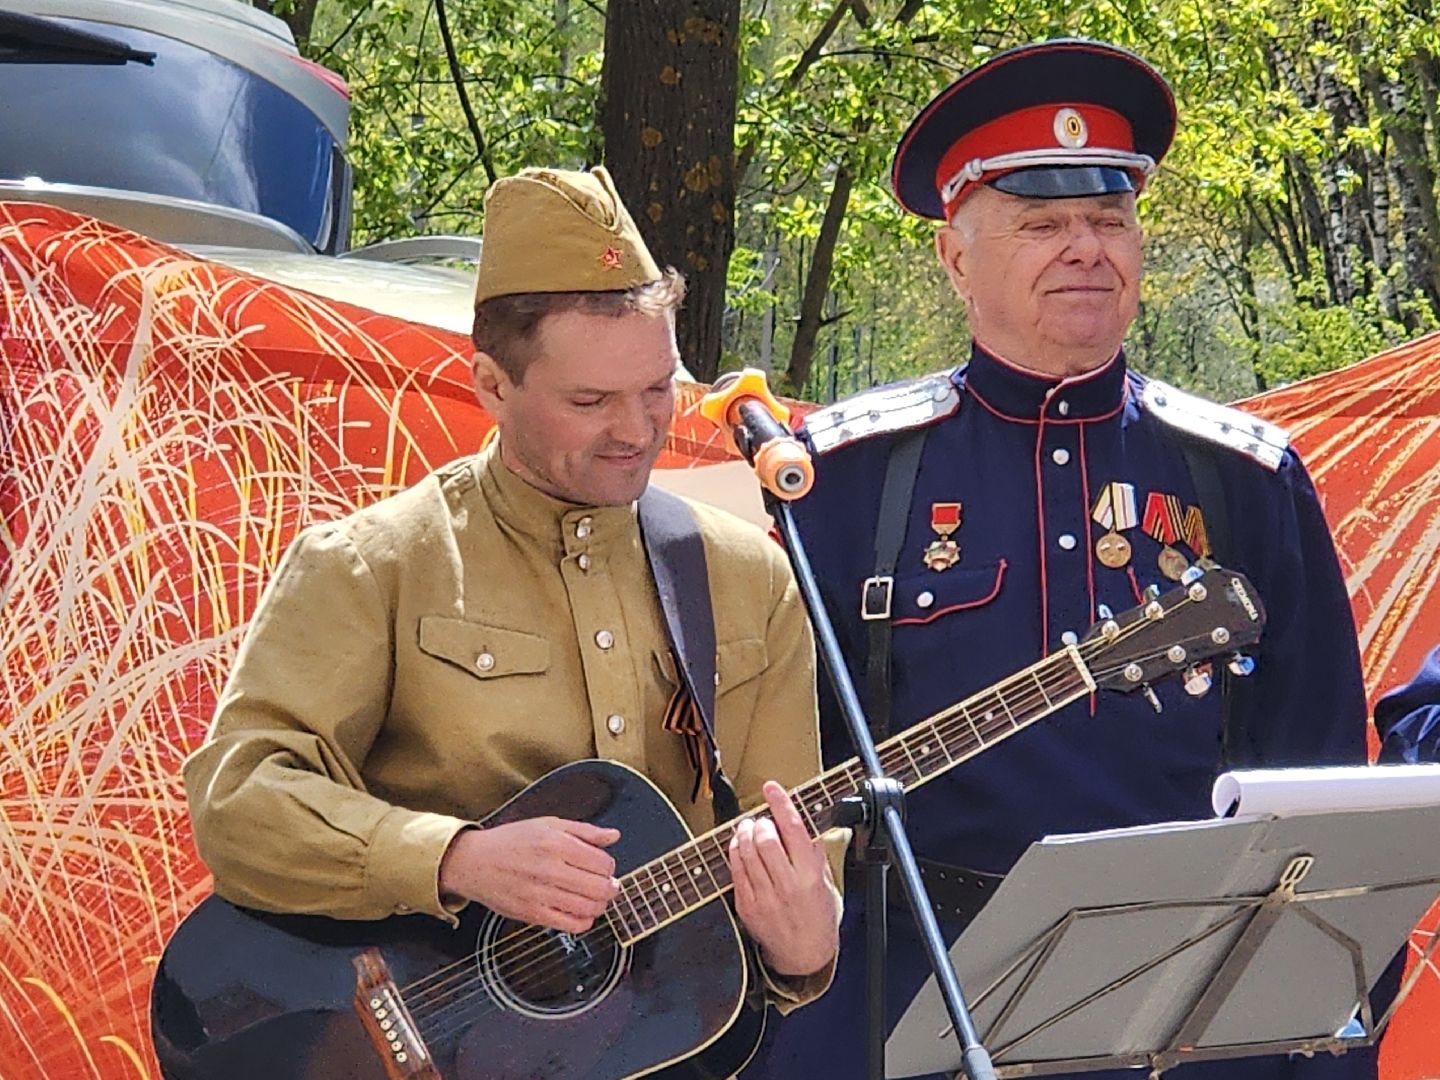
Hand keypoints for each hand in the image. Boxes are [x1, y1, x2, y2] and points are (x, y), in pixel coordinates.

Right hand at [439, 817, 619, 933]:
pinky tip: (580, 912)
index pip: (603, 863)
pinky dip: (584, 921)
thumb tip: (614, 835)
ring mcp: (541, 894)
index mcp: (556, 844)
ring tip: (594, 898)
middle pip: (600, 888)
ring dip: (600, 905)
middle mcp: (550, 869)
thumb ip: (584, 831)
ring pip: (589, 908)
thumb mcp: (548, 825)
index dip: (609, 866)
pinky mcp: (532, 914)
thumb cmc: (511, 841)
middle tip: (608, 885)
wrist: (473, 862)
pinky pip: (570, 925)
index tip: (604, 866)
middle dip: (611, 888)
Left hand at [728, 781, 838, 976]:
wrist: (804, 956)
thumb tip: (805, 822)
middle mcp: (787, 886)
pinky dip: (735, 851)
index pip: (794, 830)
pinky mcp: (747, 906)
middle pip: (765, 840)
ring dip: (744, 833)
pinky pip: (735, 870)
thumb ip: (815, 854)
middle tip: (762, 820)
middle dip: (760, 822)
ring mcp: (765, 897)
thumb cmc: (818, 917)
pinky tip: (740, 846)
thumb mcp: (827, 883)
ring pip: (746, 852)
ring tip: (749, 828)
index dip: (781, 804)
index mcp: (810, 876)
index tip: (772, 787)